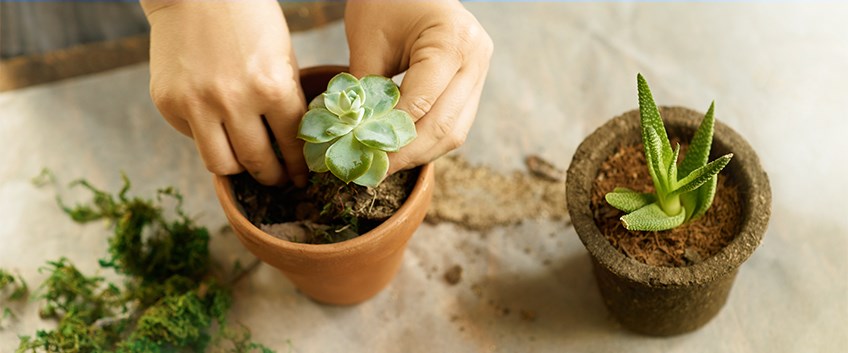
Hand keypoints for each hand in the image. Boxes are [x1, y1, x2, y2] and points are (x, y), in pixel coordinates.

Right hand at [142, 0, 308, 185]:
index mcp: (272, 87)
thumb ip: (285, 99)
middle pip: (257, 163)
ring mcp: (196, 104)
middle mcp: (233, 101)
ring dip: (238, 169)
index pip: (292, 144)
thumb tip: (291, 144)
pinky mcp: (168, 103)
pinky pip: (194, 139)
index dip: (299, 166)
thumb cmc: (248, 18)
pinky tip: (217, 123)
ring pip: (221, 164)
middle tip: (277, 179)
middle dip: (273, 177)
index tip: (301, 177)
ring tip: (247, 164)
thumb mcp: (282, 56)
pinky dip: (208, 138)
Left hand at [345, 0, 492, 173]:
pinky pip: (455, 122)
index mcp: (453, 41)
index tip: (364, 155)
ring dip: (420, 153)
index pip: (421, 103)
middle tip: (374, 171)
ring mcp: (480, 72)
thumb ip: (365, 89)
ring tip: (387, 165)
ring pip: (455, 131)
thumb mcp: (368, 40)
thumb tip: (354, 138)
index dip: (392, 136)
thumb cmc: (386, 0)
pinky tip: (403, 149)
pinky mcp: (474, 83)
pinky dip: (429, 139)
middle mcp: (476, 58)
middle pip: (444, 124)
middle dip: (407, 153)